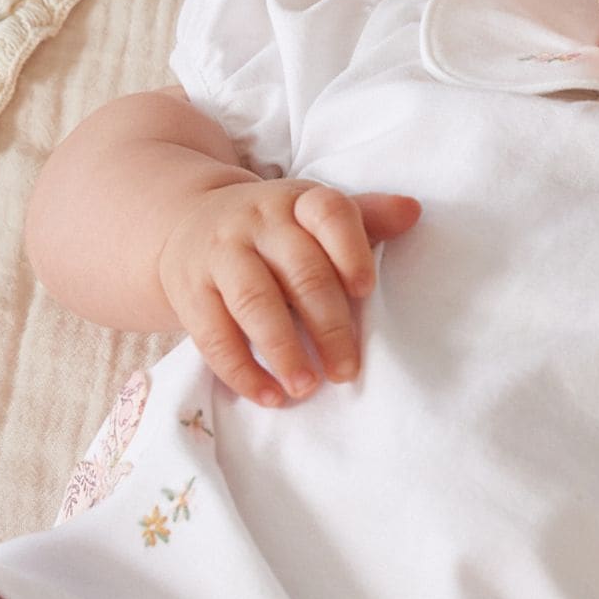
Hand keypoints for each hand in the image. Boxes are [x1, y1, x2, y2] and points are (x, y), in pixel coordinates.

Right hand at [157, 175, 421, 406]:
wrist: (185, 223)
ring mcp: (220, 255)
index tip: (365, 290)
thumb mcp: (312, 217)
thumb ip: (364, 218)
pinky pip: (214, 335)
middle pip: (299, 271)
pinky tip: (269, 396)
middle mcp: (257, 223)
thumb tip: (412, 211)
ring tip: (307, 387)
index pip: (328, 213)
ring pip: (254, 302)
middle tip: (347, 371)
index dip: (350, 250)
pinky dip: (242, 370)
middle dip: (328, 325)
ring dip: (284, 349)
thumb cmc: (273, 231)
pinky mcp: (190, 292)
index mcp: (297, 202)